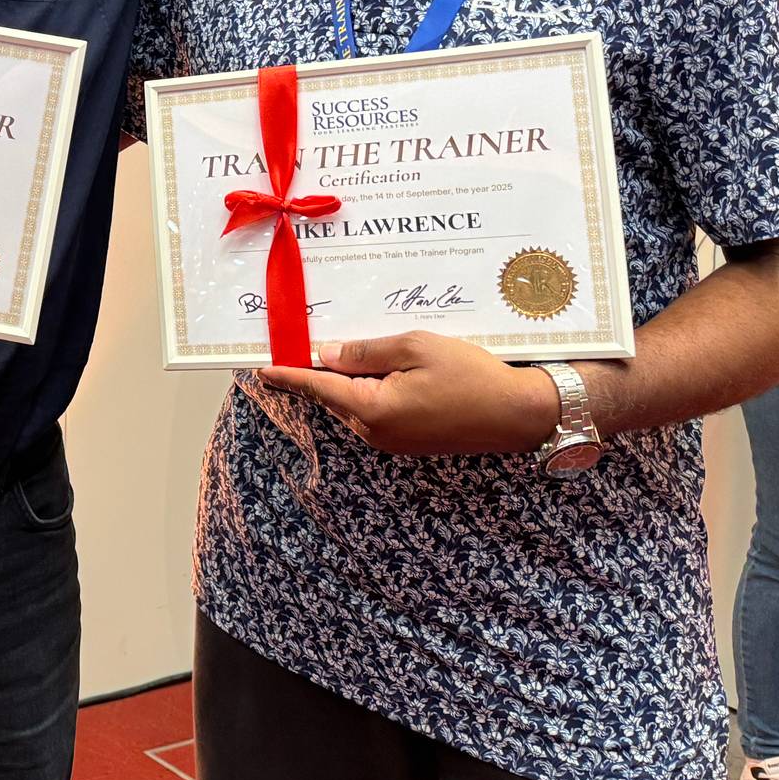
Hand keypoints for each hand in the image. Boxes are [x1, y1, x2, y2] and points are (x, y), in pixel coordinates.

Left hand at [259, 331, 560, 455]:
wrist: (519, 414)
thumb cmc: (471, 375)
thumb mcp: (415, 347)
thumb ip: (365, 352)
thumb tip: (325, 355)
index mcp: (371, 409)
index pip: (316, 387)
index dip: (287, 375)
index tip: (259, 369)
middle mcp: (375, 431)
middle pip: (334, 394)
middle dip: (320, 369)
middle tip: (305, 338)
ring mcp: (392, 440)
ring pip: (354, 401)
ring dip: (350, 377)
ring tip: (352, 345)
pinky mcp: (409, 441)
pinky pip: (376, 410)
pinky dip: (370, 389)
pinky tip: (383, 367)